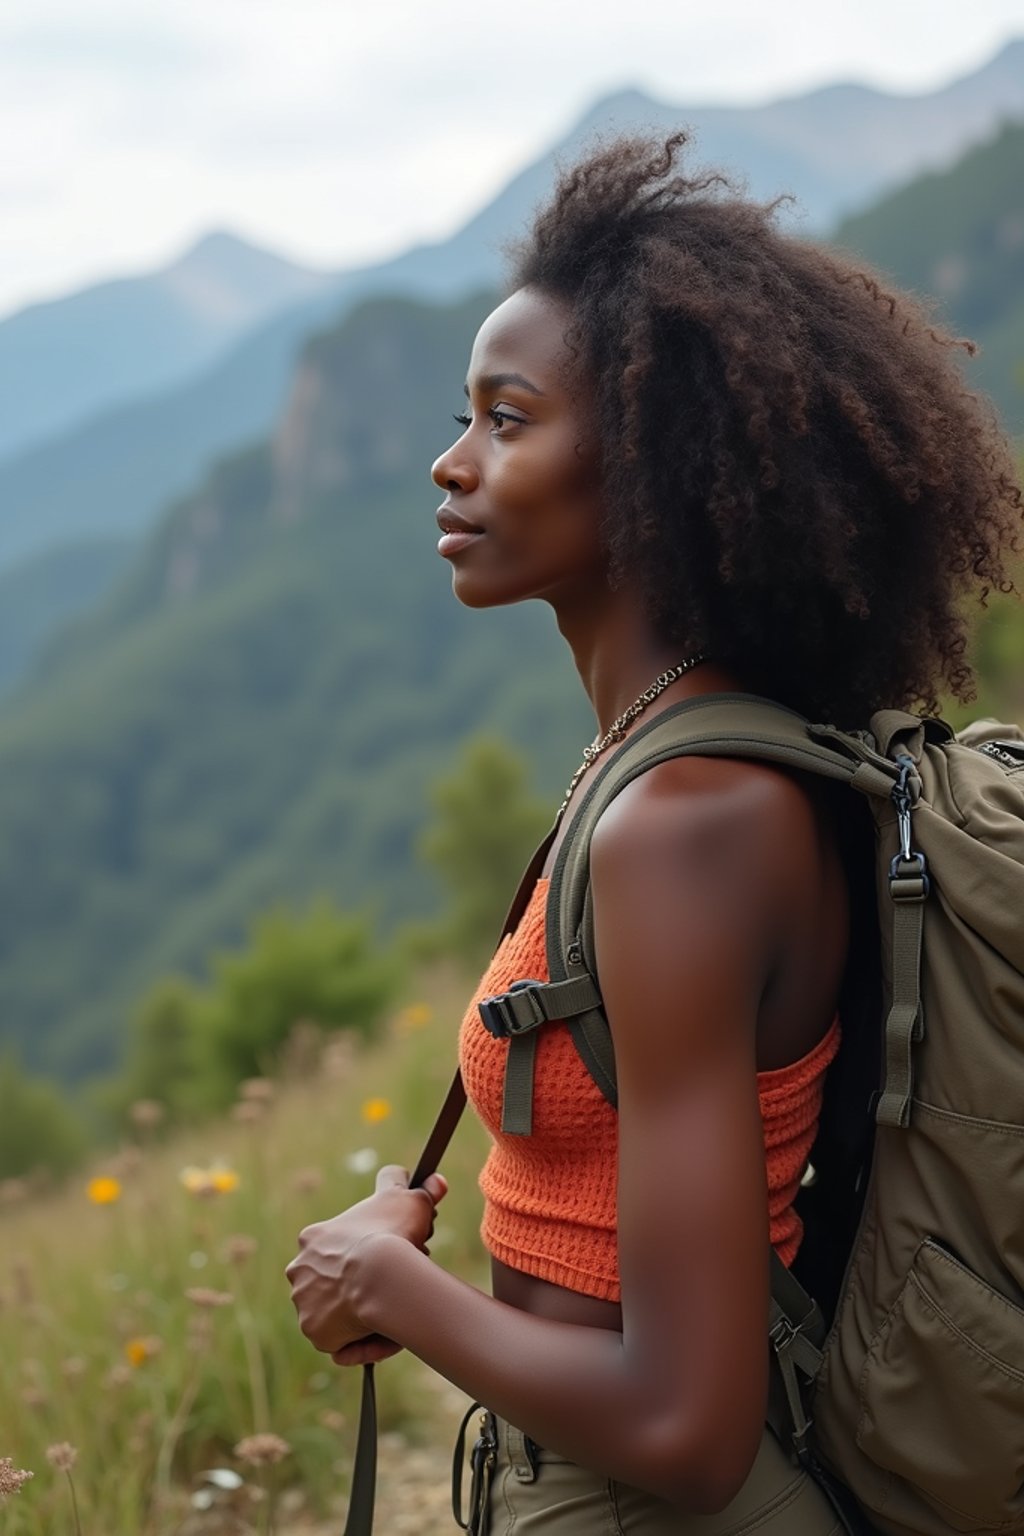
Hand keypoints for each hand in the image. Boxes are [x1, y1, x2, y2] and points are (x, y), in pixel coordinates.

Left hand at [285, 1165, 446, 1358]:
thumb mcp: (409, 1199)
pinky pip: (340, 1343)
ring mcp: (304, 1301)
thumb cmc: (394, 1234)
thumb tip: (436, 1180)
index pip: (341, 1249)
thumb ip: (420, 1190)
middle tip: (396, 1288)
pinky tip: (389, 1338)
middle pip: (336, 1283)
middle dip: (363, 1287)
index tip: (393, 1261)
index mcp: (314, 1237)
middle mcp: (300, 1269)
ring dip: (364, 1316)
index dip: (370, 1255)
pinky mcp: (314, 1331)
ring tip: (397, 1315)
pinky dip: (363, 1344)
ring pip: (339, 1314)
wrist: (382, 1274)